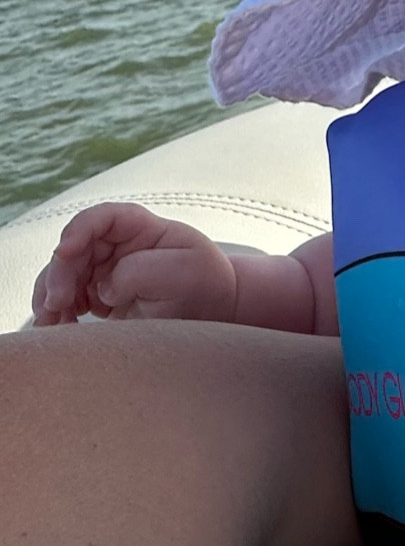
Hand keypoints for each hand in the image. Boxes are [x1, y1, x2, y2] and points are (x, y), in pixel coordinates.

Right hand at [32, 204, 237, 326]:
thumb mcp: (182, 271)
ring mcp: (104, 270)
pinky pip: (66, 300)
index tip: (64, 251)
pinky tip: (58, 327)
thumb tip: (102, 287)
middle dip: (59, 275)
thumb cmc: (203, 283)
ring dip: (50, 297)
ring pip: (62, 276)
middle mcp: (116, 246)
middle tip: (58, 303)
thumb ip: (139, 271)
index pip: (102, 218)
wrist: (212, 311)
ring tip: (53, 322)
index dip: (78, 230)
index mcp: (139, 227)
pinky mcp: (98, 297)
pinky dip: (56, 314)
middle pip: (73, 250)